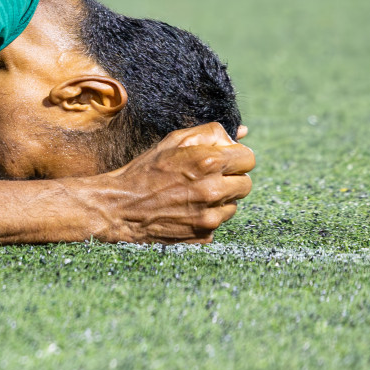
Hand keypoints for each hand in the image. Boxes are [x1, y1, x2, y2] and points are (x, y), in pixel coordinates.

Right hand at [95, 123, 253, 243]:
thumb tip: (242, 133)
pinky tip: (185, 210)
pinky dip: (206, 216)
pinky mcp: (205, 236)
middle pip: (246, 184)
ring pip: (233, 205)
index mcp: (208, 162)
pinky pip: (218, 223)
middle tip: (206, 177)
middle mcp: (213, 191)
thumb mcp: (172, 141)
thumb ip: (210, 133)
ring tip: (191, 194)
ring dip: (219, 199)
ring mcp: (210, 217)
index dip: (235, 157)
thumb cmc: (146, 170)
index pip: (249, 158)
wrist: (120, 207)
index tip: (221, 159)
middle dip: (230, 178)